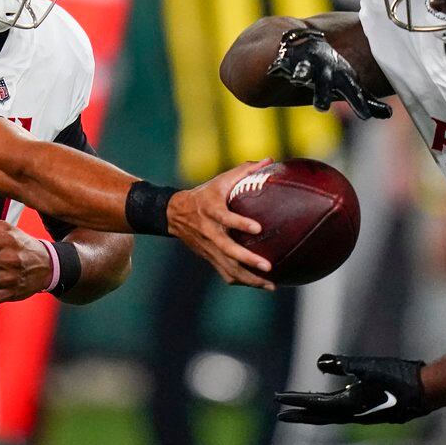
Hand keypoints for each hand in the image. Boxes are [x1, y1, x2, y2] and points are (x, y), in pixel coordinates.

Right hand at [167, 160, 275, 290]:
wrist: (175, 214)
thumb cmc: (204, 194)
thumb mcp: (220, 179)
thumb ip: (245, 170)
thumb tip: (270, 159)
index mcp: (211, 210)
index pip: (225, 218)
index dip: (240, 223)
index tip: (258, 228)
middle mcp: (209, 232)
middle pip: (227, 249)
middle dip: (247, 259)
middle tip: (268, 265)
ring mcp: (209, 248)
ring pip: (228, 267)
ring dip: (248, 278)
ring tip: (270, 284)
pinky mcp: (209, 257)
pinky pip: (225, 273)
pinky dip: (242, 281)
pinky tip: (259, 284)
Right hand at [267, 29, 391, 119]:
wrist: (305, 47)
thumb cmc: (331, 71)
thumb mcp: (348, 83)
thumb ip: (364, 99)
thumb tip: (388, 114)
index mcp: (341, 77)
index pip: (352, 92)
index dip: (359, 103)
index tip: (366, 116)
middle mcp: (324, 71)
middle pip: (324, 85)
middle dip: (324, 94)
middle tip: (323, 107)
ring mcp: (305, 64)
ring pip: (303, 72)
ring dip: (301, 74)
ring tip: (298, 78)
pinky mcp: (286, 61)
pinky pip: (282, 64)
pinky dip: (278, 67)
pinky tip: (274, 69)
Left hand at [276, 354, 429, 424]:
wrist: (427, 390)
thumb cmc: (399, 377)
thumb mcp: (369, 366)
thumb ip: (344, 364)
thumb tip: (320, 363)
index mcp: (350, 406)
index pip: (315, 404)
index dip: (296, 400)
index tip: (277, 399)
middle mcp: (354, 415)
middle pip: (320, 416)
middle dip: (300, 414)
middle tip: (280, 413)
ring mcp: (364, 415)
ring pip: (332, 416)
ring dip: (315, 413)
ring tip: (301, 409)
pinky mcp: (372, 411)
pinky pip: (344, 412)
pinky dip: (331, 410)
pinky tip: (334, 403)